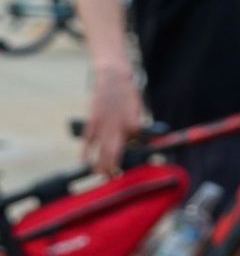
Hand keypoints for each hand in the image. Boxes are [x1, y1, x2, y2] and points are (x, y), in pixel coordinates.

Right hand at [83, 48, 142, 175]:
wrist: (113, 78)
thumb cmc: (127, 95)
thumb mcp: (138, 110)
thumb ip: (136, 126)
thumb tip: (135, 142)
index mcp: (133, 124)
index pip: (135, 146)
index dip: (133, 154)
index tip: (131, 162)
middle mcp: (118, 127)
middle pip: (115, 153)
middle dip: (114, 167)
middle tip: (113, 177)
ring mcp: (104, 125)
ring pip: (101, 150)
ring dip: (100, 165)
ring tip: (100, 175)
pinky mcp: (92, 122)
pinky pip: (88, 141)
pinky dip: (85, 153)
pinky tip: (84, 163)